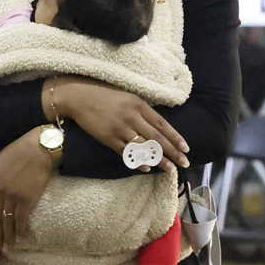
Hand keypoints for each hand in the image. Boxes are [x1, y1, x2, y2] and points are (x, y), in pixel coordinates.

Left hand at [0, 126, 55, 254]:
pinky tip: (21, 238)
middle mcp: (0, 190)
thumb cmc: (21, 148)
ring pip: (7, 221)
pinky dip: (20, 230)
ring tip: (7, 247)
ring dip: (7, 236)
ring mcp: (13, 196)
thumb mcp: (0, 155)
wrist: (40, 147)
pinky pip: (21, 219)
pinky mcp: (27, 199)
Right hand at [49, 75, 189, 172]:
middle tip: (185, 163)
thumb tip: (158, 127)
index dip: (175, 137)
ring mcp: (119, 129)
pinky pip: (126, 153)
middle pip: (156, 138)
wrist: (78, 98)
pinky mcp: (108, 138)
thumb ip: (142, 110)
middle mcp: (131, 117)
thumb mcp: (127, 96)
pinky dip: (138, 161)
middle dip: (172, 152)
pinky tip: (147, 168)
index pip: (161, 124)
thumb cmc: (104, 95)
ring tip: (170, 169)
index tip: (185, 148)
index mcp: (137, 104)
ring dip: (159, 160)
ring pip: (144, 148)